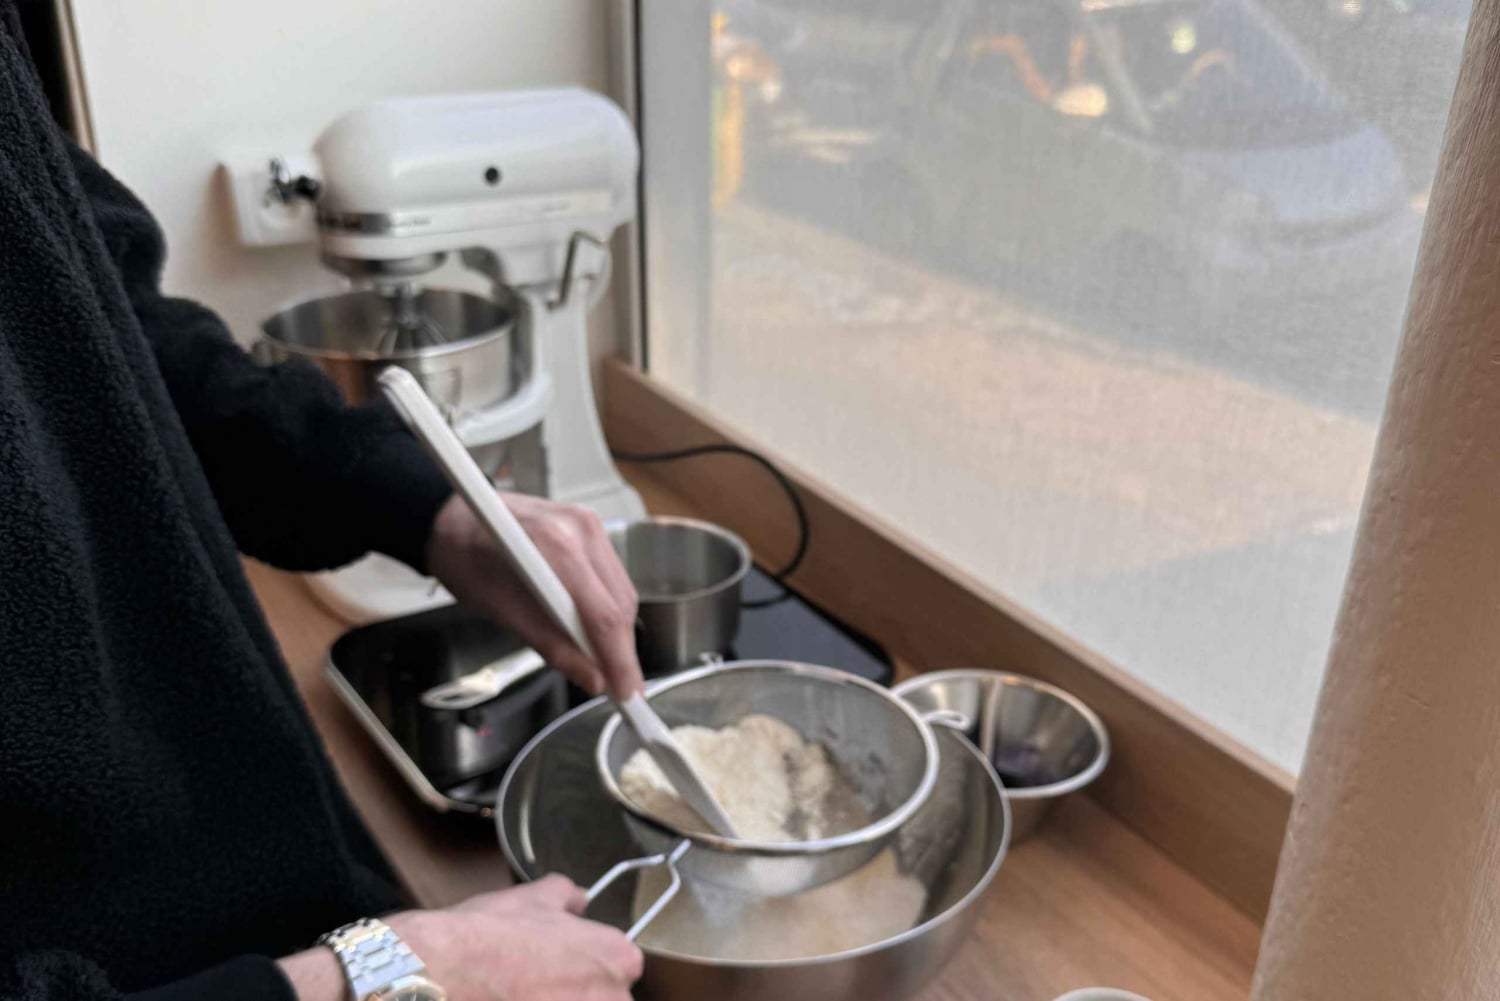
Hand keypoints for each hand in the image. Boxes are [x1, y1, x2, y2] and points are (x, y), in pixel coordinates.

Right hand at [280, 877, 641, 1000]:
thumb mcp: (528, 899)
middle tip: (531, 990)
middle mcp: (612, 997)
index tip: (558, 976)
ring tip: (512, 996)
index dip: (587, 974)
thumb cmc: (481, 937)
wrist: (432, 975)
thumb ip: (564, 896)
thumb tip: (579, 896)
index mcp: (616, 958)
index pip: (622, 972)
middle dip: (572, 995)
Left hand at [425, 491, 642, 698]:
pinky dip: (607, 608)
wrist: (453, 519)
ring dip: (616, 632)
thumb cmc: (465, 557)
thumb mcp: (501, 611)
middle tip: (617, 688)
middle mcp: (582, 530)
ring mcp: (590, 525)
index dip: (621, 661)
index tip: (628, 694)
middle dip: (622, 651)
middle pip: (621, 605)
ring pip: (623, 592)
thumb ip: (553, 647)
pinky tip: (591, 629)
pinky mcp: (591, 528)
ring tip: (602, 663)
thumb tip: (593, 679)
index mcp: (556, 548)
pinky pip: (612, 577)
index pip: (605, 616)